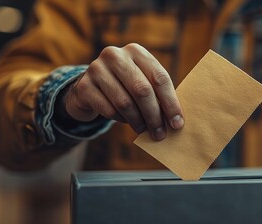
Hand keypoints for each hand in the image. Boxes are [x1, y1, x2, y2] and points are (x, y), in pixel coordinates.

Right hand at [62, 43, 183, 140]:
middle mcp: (115, 55)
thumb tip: (175, 120)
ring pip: (125, 102)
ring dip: (138, 121)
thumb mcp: (141, 82)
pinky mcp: (84, 86)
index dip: (171, 102)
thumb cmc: (125, 87)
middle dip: (154, 116)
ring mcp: (97, 69)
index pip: (159, 77)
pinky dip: (121, 120)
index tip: (177, 123)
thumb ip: (157, 95)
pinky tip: (126, 121)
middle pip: (142, 90)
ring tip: (145, 131)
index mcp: (136, 51)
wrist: (89, 87)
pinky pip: (109, 110)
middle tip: (160, 134)